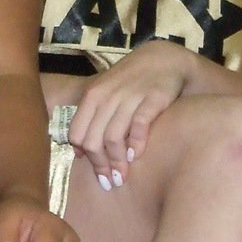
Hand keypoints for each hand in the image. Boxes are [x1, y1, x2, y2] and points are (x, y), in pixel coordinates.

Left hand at [69, 40, 190, 188]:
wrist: (164, 59)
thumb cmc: (131, 81)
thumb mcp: (106, 94)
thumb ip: (91, 119)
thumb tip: (78, 152)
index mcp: (93, 95)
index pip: (78, 134)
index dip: (85, 157)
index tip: (96, 171)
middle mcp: (108, 96)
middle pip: (94, 141)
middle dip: (100, 166)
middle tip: (109, 182)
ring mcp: (130, 96)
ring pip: (113, 138)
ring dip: (116, 163)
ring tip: (122, 177)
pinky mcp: (153, 98)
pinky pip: (138, 127)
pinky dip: (135, 145)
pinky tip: (136, 155)